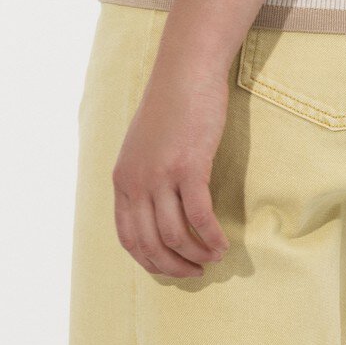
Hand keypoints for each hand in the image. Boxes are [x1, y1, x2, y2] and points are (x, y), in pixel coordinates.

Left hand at [111, 55, 233, 275]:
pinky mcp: (188, 168)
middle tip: (196, 272)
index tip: (172, 269)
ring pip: (175, 235)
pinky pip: (199, 217)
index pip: (128, 237)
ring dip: (197, 254)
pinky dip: (211, 237)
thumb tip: (157, 209)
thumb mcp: (143, 147)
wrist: (185, 72)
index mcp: (122, 180)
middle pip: (150, 244)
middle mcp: (136, 182)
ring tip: (214, 257)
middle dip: (174, 266)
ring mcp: (160, 176)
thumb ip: (143, 178)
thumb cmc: (171, 108)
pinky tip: (223, 244)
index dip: (150, 261)